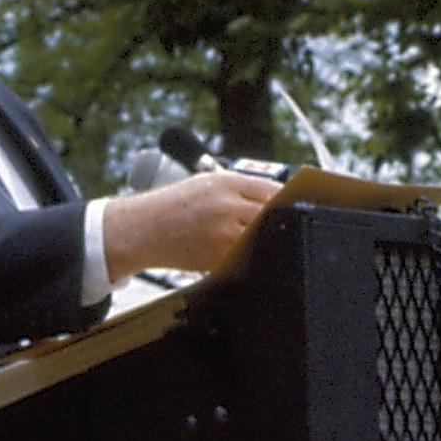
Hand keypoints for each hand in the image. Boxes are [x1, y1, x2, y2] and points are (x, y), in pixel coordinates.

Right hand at [101, 169, 280, 281]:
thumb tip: (280, 199)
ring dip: (267, 242)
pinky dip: (249, 257)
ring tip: (269, 243)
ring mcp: (222, 233)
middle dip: (281, 223)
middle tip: (291, 229)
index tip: (299, 207)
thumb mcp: (206, 183)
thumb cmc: (175, 205)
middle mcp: (226, 206)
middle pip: (273, 216)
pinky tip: (247, 255)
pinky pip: (244, 258)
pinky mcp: (215, 257)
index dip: (290, 200)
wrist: (141, 228)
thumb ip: (241, 190)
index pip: (274, 190)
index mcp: (226, 182)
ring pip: (261, 239)